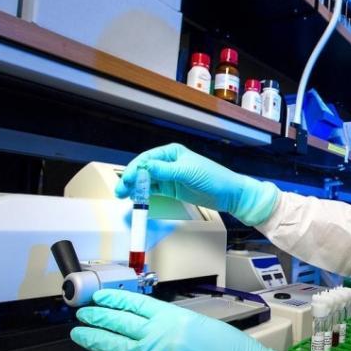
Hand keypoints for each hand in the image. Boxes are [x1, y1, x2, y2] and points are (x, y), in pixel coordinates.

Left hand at [70, 289, 305, 350]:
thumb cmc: (227, 348)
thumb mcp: (196, 321)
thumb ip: (168, 320)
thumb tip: (144, 321)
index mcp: (170, 316)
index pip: (132, 303)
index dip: (112, 299)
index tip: (99, 297)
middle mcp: (158, 334)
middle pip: (117, 322)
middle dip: (96, 316)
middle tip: (83, 313)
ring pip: (113, 345)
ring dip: (94, 338)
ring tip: (80, 333)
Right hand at [115, 143, 278, 225]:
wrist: (229, 194)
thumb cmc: (213, 178)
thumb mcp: (187, 172)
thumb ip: (164, 171)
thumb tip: (145, 167)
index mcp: (172, 152)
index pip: (147, 159)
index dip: (134, 169)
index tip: (127, 180)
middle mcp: (168, 162)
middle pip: (143, 170)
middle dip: (131, 179)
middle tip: (121, 190)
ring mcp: (169, 176)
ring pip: (146, 181)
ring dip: (135, 187)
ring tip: (124, 196)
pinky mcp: (172, 188)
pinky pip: (153, 190)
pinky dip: (144, 194)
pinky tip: (136, 198)